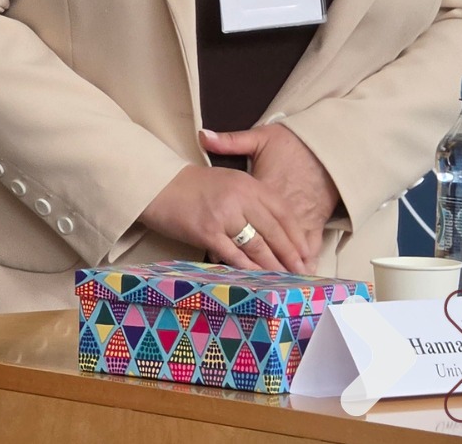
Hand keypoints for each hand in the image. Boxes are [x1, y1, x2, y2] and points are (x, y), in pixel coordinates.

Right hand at [138, 164, 307, 272]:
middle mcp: (239, 197)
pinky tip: (257, 278)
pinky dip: (248, 269)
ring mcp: (223, 215)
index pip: (283, 212)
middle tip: (301, 272)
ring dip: (273, 266)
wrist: (154, 183)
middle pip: (274, 232)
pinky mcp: (207, 231)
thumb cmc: (191, 185)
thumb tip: (275, 230)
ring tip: (284, 279)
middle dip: (290, 255)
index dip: (297, 236)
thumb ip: (251, 199)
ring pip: (257, 246)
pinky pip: (234, 255)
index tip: (307, 253)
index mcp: (247, 183)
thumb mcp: (227, 182)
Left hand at [201, 123, 340, 269]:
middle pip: (268, 234)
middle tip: (242, 272)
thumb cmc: (290, 144)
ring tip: (273, 280)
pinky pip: (309, 240)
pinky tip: (298, 270)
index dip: (231, 232)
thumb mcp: (261, 138)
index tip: (220, 247)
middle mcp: (284, 202)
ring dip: (281, 261)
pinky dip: (303, 255)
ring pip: (290, 242)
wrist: (322, 144)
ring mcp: (302, 211)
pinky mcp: (316, 217)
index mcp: (265, 185)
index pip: (246, 214)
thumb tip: (204, 136)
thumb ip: (231, 141)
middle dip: (259, 256)